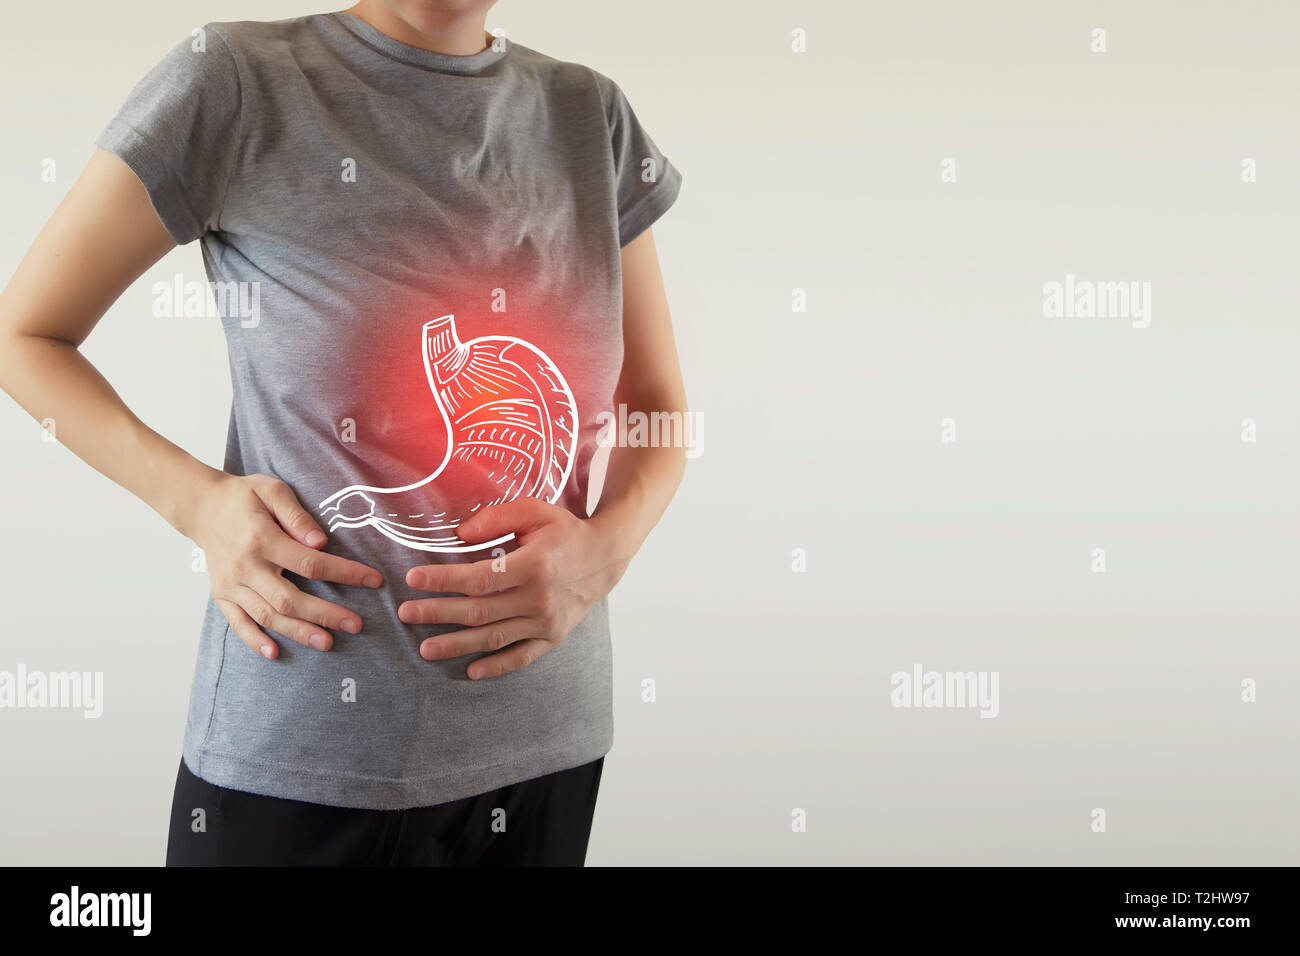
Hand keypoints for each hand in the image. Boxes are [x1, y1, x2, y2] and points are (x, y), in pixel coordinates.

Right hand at [188, 473, 383, 658]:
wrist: (202, 507)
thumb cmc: (244, 497)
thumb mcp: (272, 491)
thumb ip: (298, 516)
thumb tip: (321, 542)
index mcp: (261, 539)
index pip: (309, 563)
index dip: (344, 573)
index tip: (373, 580)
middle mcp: (244, 566)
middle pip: (289, 598)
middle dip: (325, 614)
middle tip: (355, 625)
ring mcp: (231, 584)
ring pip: (267, 615)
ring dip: (298, 632)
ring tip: (326, 642)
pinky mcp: (221, 595)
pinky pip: (238, 623)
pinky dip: (254, 640)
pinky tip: (275, 653)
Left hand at [400, 499, 627, 678]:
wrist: (606, 558)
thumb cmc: (565, 532)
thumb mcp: (535, 511)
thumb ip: (496, 518)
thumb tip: (460, 534)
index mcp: (533, 565)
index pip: (479, 578)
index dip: (443, 580)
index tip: (413, 579)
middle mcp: (540, 598)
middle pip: (479, 611)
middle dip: (438, 613)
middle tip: (406, 613)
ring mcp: (547, 622)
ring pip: (494, 637)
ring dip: (457, 644)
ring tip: (425, 648)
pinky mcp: (553, 637)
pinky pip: (521, 657)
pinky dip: (496, 666)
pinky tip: (470, 670)